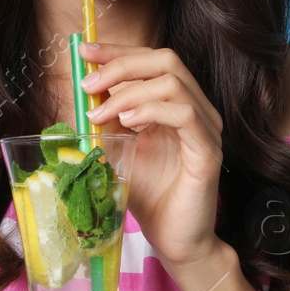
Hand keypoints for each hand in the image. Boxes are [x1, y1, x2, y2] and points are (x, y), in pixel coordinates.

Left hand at [80, 41, 224, 267]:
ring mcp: (206, 128)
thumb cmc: (150, 196)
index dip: (117, 50)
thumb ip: (107, 121)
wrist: (176, 240)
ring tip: (102, 113)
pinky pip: (185, 115)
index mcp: (176, 103)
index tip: (84, 50)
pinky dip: (152, 110)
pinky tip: (127, 123)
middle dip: (121, 64)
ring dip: (130, 91)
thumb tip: (81, 95)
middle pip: (165, 60)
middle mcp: (196, 108)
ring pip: (173, 82)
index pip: (150, 60)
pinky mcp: (208, 151)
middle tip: (88, 83)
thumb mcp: (118, 150)